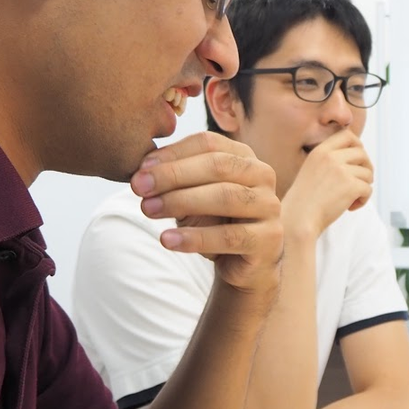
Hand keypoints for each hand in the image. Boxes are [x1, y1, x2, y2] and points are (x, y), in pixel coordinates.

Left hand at [131, 132, 282, 300]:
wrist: (242, 265)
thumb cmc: (214, 222)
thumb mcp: (192, 195)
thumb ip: (175, 179)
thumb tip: (141, 171)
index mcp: (244, 156)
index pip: (208, 143)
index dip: (173, 153)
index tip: (140, 168)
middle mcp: (263, 175)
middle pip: (218, 165)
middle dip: (173, 174)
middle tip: (138, 187)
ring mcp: (270, 207)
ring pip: (225, 197)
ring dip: (181, 201)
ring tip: (147, 210)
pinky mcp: (269, 239)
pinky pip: (229, 236)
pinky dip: (195, 237)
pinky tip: (167, 240)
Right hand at [282, 129, 373, 240]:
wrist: (298, 219)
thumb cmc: (305, 201)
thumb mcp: (312, 171)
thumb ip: (330, 162)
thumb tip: (360, 156)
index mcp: (320, 151)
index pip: (347, 135)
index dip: (358, 145)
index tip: (358, 160)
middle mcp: (331, 157)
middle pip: (362, 153)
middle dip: (366, 167)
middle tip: (360, 182)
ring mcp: (341, 171)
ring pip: (368, 173)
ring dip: (364, 187)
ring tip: (351, 199)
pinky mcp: (350, 186)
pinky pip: (368, 189)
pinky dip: (363, 200)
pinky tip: (350, 207)